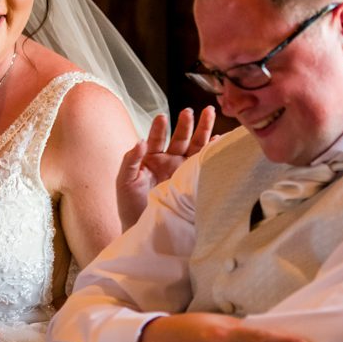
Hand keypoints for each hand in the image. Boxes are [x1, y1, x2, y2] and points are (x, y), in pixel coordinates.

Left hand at [116, 106, 215, 228]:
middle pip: (180, 138)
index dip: (159, 129)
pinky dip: (211, 151)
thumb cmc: (130, 206)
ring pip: (194, 146)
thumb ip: (130, 160)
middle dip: (185, 124)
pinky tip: (218, 140)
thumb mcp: (124, 181)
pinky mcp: (192, 181)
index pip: (156, 139)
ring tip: (208, 112)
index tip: (162, 118)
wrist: (143, 230)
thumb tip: (141, 141)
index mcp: (151, 158)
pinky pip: (203, 163)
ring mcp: (182, 170)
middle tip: (189, 111)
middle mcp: (168, 161)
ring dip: (202, 130)